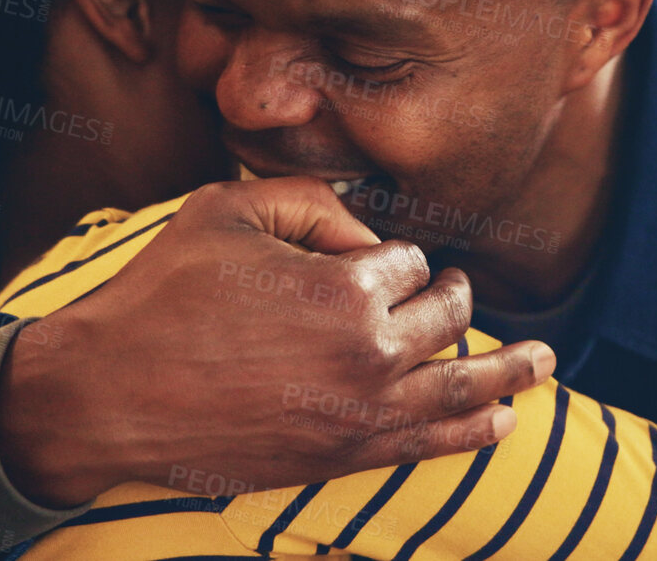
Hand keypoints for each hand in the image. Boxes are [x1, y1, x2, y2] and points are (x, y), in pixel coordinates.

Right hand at [0, 177, 553, 506]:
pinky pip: (431, 444)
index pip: (410, 262)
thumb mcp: (229, 209)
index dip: (388, 255)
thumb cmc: (163, 296)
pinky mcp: (344, 458)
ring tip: (545, 364)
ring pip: (462, 387)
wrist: (111, 396)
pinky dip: (474, 431)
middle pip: (447, 318)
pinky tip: (503, 421)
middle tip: (456, 291)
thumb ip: (313, 199)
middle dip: (454, 299)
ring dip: (511, 372)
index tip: (356, 258)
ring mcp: (362, 414)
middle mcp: (370, 354)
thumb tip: (370, 228)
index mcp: (346, 287)